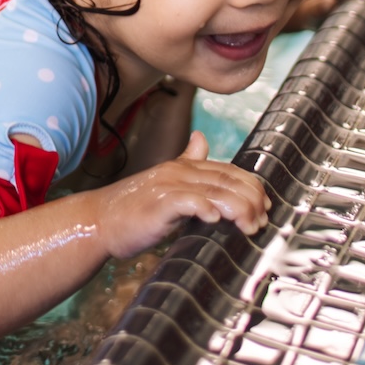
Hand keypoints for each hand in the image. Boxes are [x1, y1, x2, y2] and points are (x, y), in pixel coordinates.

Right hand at [92, 133, 269, 257]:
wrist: (98, 221)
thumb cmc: (133, 208)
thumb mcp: (164, 182)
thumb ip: (187, 162)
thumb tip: (201, 138)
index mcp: (183, 167)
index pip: (228, 170)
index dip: (251, 186)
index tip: (265, 206)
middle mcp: (178, 172)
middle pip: (227, 179)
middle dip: (251, 199)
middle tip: (262, 221)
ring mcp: (168, 186)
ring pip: (215, 192)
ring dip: (238, 209)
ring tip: (250, 227)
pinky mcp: (159, 204)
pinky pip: (189, 203)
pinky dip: (206, 210)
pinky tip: (217, 221)